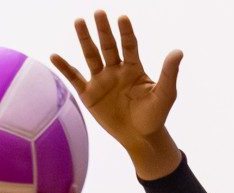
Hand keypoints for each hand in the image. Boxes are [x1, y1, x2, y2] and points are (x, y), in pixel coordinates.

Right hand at [51, 11, 182, 178]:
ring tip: (79, 21)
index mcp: (134, 68)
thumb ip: (169, 73)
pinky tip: (55, 56)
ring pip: (91, 56)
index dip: (126, 32)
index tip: (122, 18)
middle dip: (103, 30)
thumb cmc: (154, 116)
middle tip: (99, 12)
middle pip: (108, 46)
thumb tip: (178, 51)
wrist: (140, 138)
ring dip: (85, 39)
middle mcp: (116, 70)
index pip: (129, 45)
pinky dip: (64, 67)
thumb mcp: (165, 95)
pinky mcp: (89, 94)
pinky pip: (75, 78)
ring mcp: (101, 81)